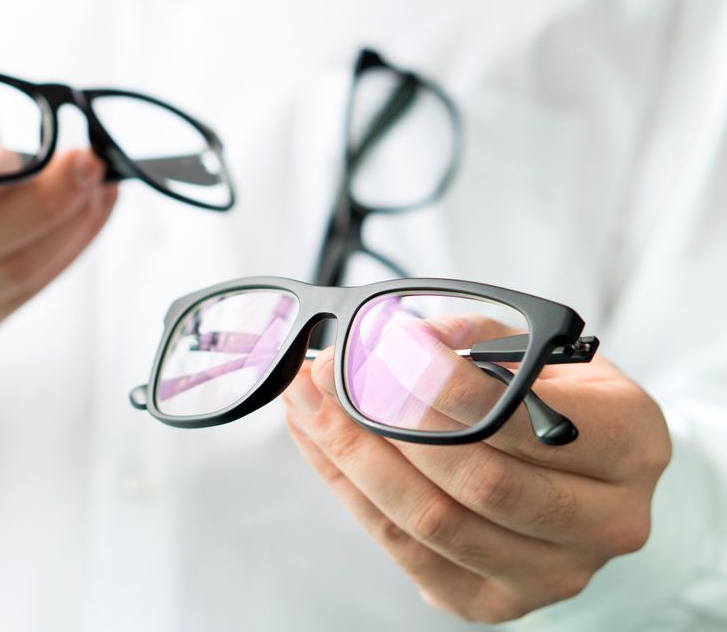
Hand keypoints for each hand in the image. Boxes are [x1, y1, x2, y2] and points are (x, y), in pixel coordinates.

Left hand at [282, 317, 670, 622]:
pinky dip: (351, 493)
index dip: (443, 386)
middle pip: (476, 481)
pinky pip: (406, 552)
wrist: (587, 479)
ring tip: (308, 405)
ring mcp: (553, 573)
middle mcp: (606, 520)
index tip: (381, 347)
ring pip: (432, 523)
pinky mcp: (495, 601)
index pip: (523, 421)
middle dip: (385, 422)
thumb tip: (393, 337)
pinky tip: (321, 445)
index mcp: (631, 444)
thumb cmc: (560, 404)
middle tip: (325, 374)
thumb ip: (476, 339)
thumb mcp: (541, 353)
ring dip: (352, 458)